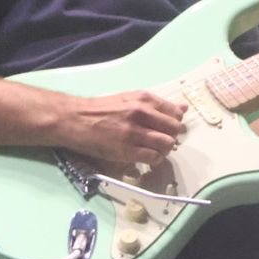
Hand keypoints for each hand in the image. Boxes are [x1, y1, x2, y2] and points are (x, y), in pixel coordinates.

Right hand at [62, 90, 186, 166]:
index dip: (174, 123)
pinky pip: (153, 158)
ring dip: (164, 149)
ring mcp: (134, 132)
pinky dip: (155, 160)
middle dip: (172, 137)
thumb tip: (183, 109)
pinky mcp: (126, 150)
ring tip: (153, 150)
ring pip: (167, 144)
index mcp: (144, 99)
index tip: (167, 128)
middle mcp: (142, 113)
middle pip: (174, 129)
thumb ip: (156, 105)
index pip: (175, 113)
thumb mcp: (129, 99)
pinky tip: (146, 157)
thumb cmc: (101, 109)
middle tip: (161, 140)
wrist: (75, 119)